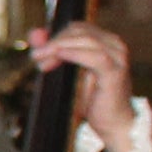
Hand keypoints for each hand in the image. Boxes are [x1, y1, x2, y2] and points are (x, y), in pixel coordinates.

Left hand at [26, 21, 137, 151]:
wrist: (112, 123)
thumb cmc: (91, 99)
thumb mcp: (67, 72)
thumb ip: (51, 52)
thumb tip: (34, 34)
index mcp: (105, 42)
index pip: (77, 28)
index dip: (55, 35)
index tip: (37, 51)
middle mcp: (114, 45)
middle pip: (80, 31)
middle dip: (54, 41)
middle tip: (36, 56)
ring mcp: (117, 57)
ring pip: (87, 40)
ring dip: (59, 47)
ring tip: (41, 59)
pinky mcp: (116, 72)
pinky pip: (96, 57)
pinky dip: (75, 53)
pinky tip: (60, 55)